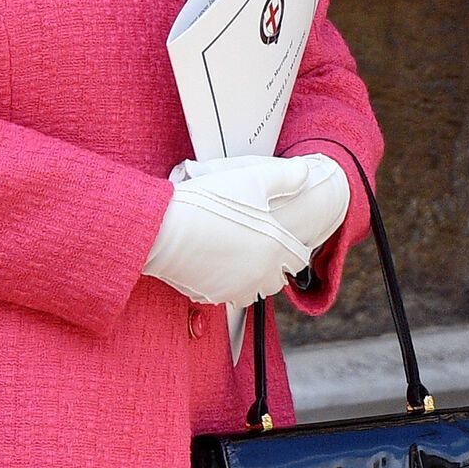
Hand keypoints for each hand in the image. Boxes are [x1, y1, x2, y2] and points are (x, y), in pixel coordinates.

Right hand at [142, 167, 303, 307]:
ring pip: (253, 291)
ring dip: (253, 278)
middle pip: (278, 279)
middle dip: (276, 266)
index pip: (299, 259)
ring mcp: (234, 288)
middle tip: (263, 247)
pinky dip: (227, 284)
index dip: (296, 247)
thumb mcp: (254, 179)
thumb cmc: (210, 201)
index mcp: (275, 248)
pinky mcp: (209, 295)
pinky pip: (226, 294)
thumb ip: (286, 177)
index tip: (286, 237)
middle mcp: (258, 274)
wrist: (165, 228)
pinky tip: (217, 265)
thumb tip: (304, 172)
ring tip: (242, 258)